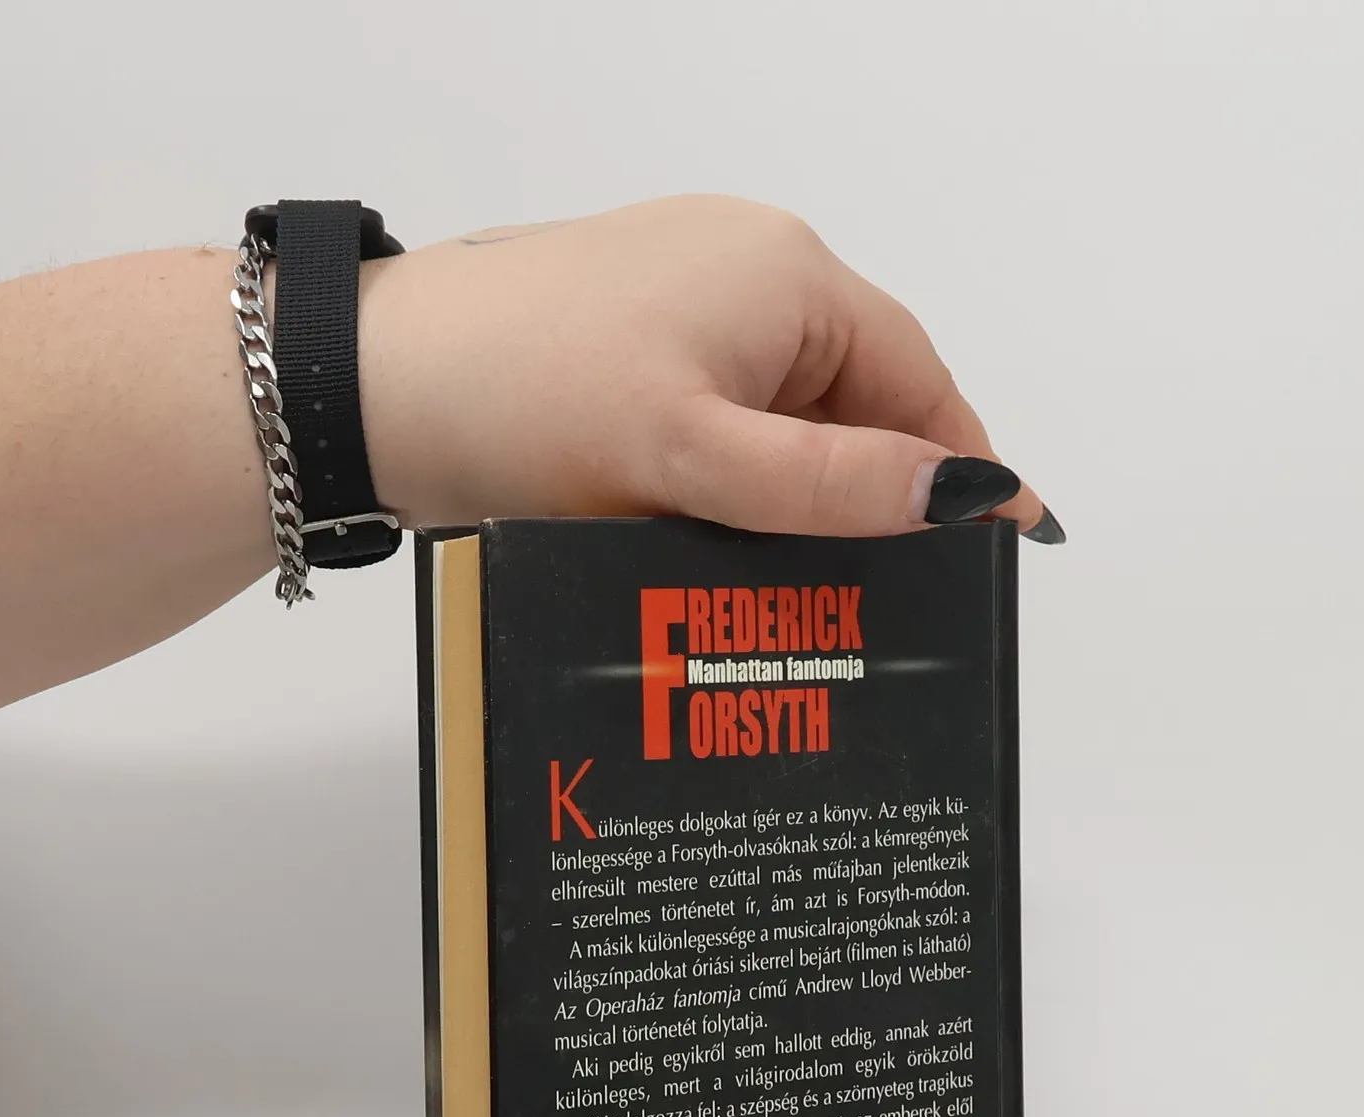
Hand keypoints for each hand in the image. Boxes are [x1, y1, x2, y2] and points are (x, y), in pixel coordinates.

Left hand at [358, 194, 1058, 541]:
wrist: (370, 387)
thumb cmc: (525, 401)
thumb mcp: (697, 456)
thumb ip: (832, 482)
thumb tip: (962, 495)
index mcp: (785, 274)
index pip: (916, 377)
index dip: (956, 466)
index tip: (993, 544)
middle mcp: (743, 272)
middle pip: (852, 399)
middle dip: (869, 493)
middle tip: (885, 597)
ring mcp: (680, 307)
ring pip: (781, 418)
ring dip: (795, 497)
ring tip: (797, 591)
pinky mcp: (628, 348)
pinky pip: (720, 419)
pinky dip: (735, 482)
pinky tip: (719, 547)